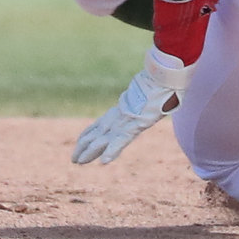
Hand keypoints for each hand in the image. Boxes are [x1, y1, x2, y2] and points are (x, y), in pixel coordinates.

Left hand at [72, 48, 194, 164]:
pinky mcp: (134, 124)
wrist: (163, 77)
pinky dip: (112, 151)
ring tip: (78, 162)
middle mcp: (118, 116)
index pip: (100, 123)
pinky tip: (104, 161)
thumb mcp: (147, 93)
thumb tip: (153, 93)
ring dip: (90, 152)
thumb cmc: (159, 83)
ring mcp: (124, 121)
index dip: (89, 133)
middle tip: (74, 160)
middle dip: (84, 146)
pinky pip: (121, 140)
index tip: (80, 142)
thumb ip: (143, 97)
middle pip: (96, 133)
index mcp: (121, 109)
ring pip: (102, 139)